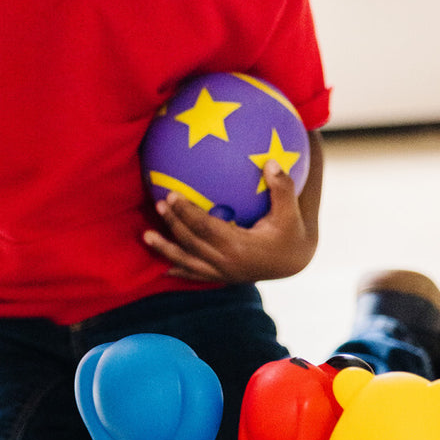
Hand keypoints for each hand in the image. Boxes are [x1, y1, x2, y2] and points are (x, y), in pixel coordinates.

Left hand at [142, 159, 318, 283]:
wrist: (293, 262)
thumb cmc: (290, 232)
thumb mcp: (290, 211)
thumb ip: (282, 187)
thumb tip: (270, 161)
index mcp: (239, 247)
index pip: (205, 227)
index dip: (186, 212)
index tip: (171, 195)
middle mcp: (227, 263)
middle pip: (191, 243)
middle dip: (173, 224)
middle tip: (157, 203)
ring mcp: (222, 273)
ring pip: (188, 262)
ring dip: (166, 249)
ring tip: (145, 236)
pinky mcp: (222, 278)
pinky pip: (195, 274)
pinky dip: (179, 270)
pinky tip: (163, 265)